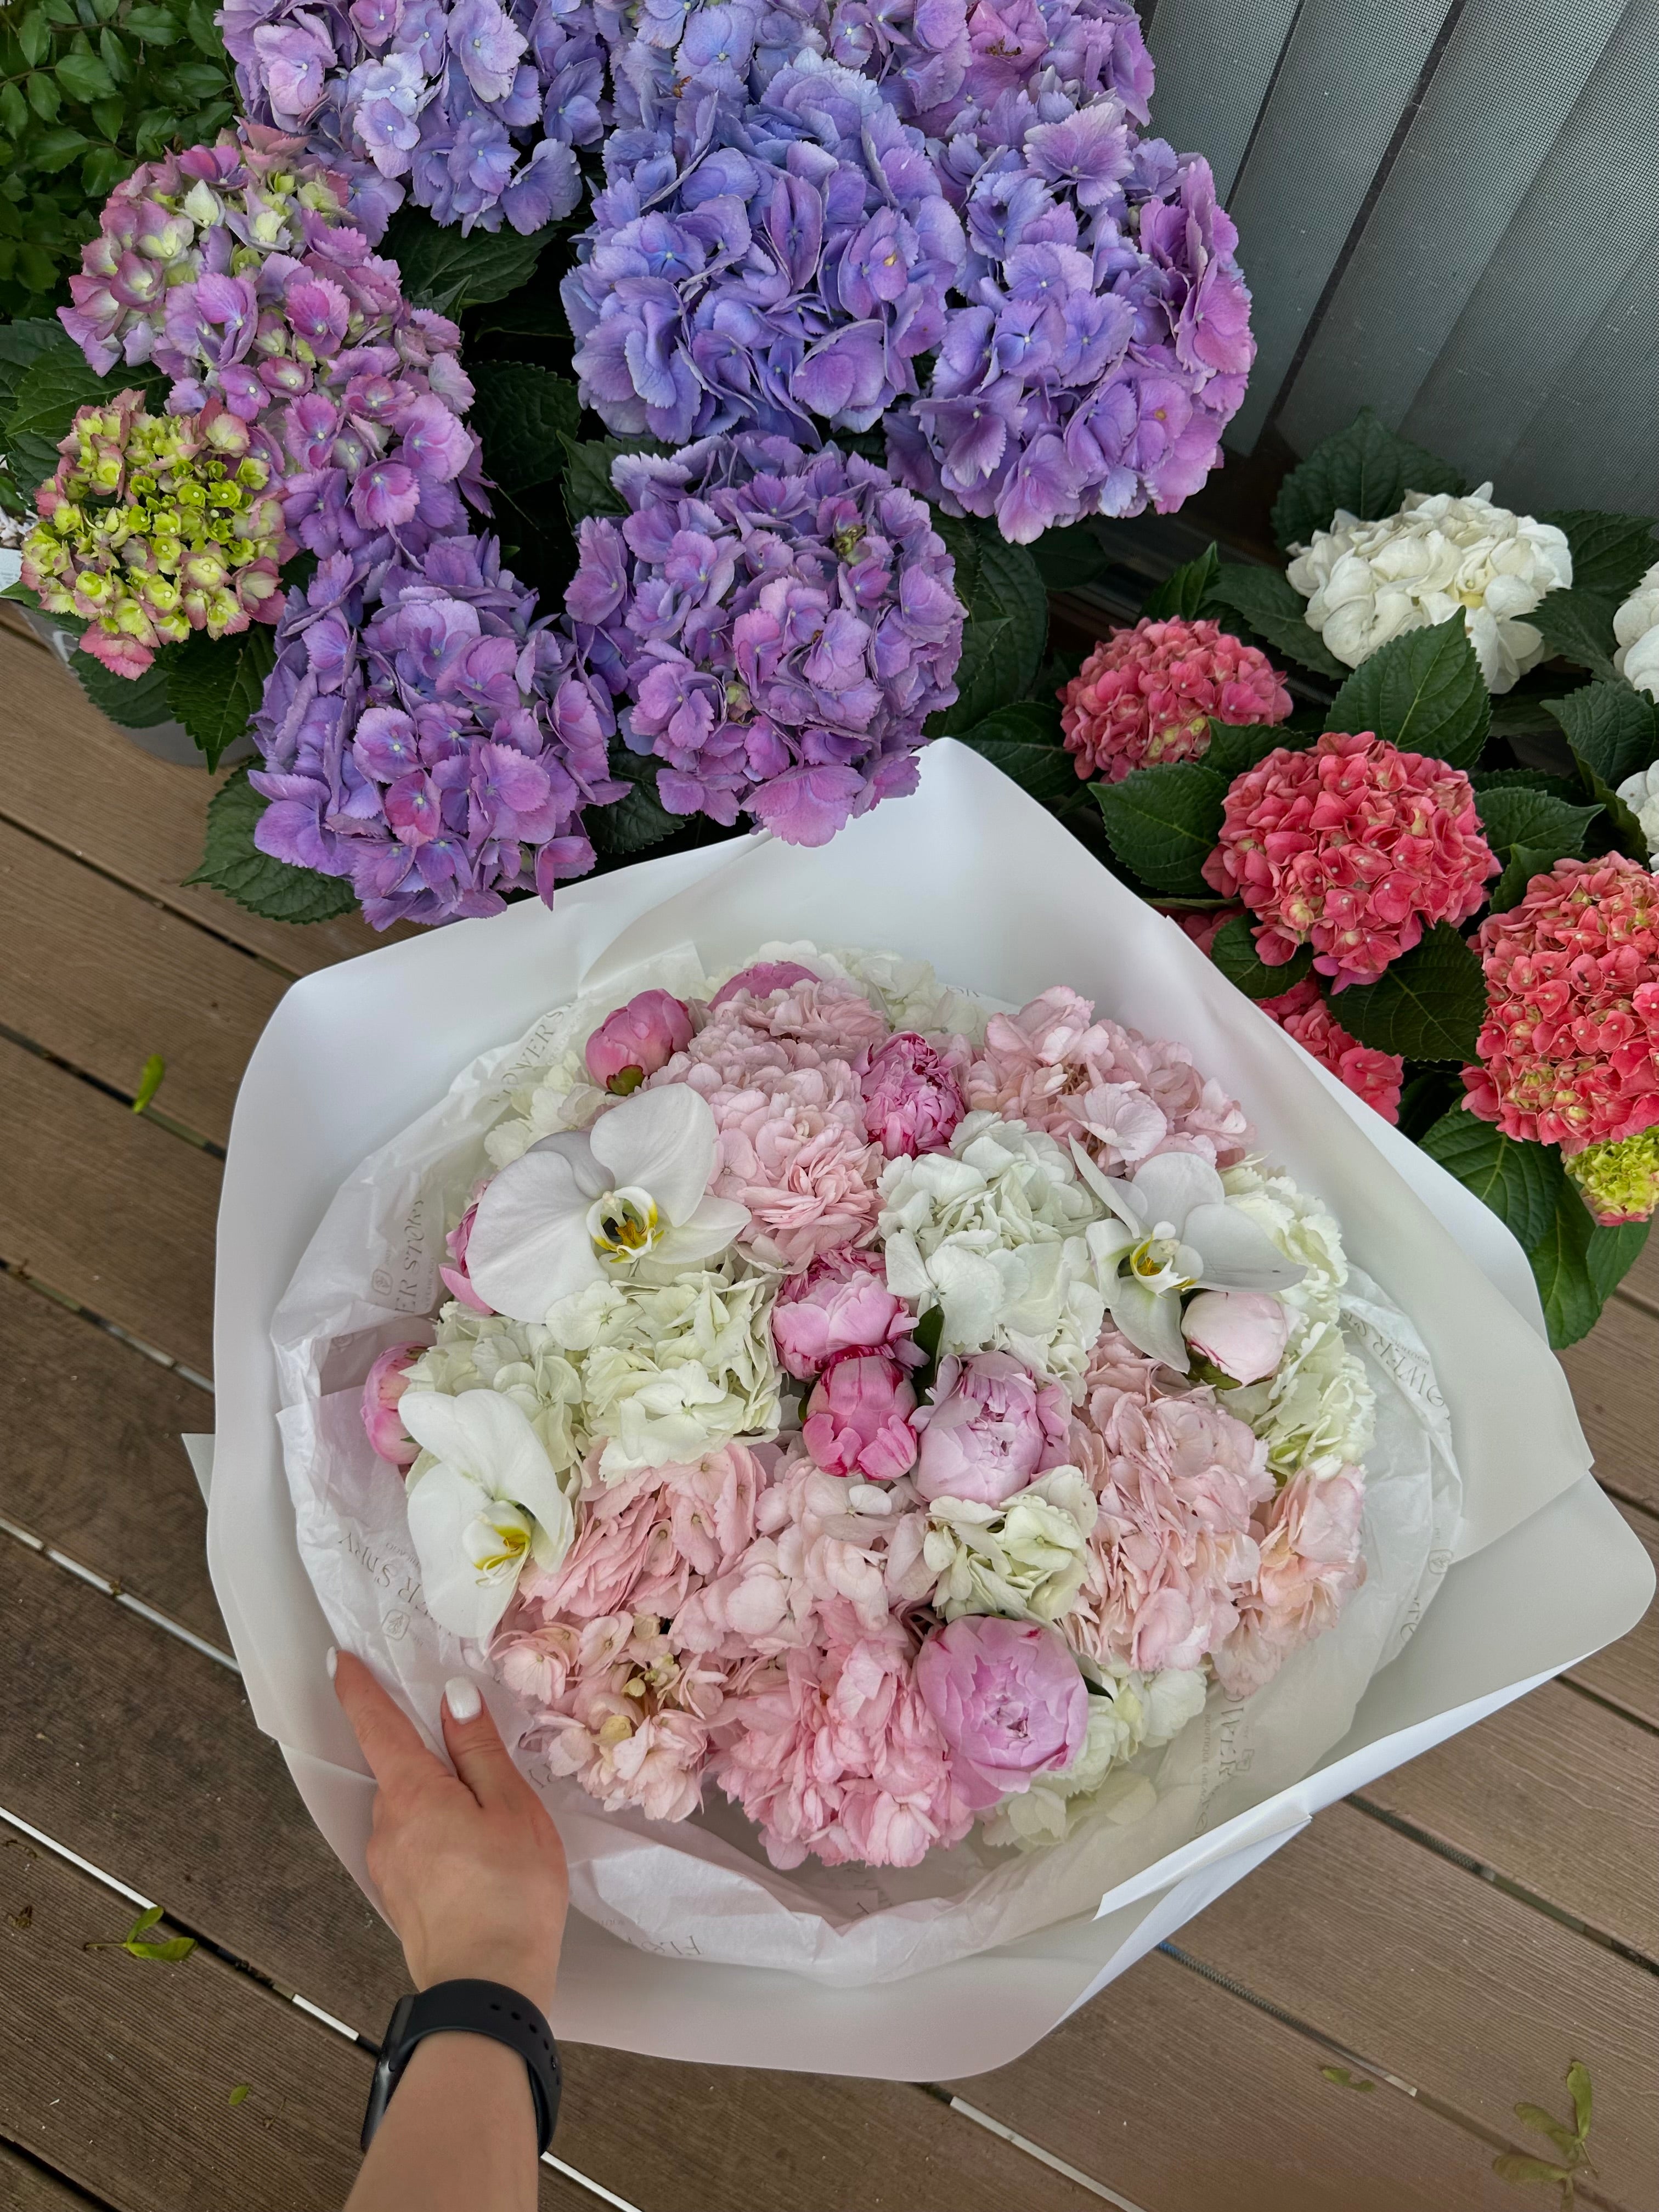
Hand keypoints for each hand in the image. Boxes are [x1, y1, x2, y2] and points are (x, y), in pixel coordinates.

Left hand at [332, 1652, 567, 2014]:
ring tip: (490, 1819)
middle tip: (470, 1754)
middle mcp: (386, 1826)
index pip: (376, 1726)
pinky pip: (415, 1845)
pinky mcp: (400, 1897)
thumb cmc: (510, 1892)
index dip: (358, 1688)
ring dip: (438, 1802)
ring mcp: (389, 1867)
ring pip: (409, 1811)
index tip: (340, 1659)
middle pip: (398, 1771)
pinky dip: (439, 1835)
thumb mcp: (510, 1808)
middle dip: (425, 1755)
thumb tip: (451, 1697)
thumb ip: (478, 1750)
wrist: (487, 1993)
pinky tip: (477, 1856)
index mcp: (411, 1794)